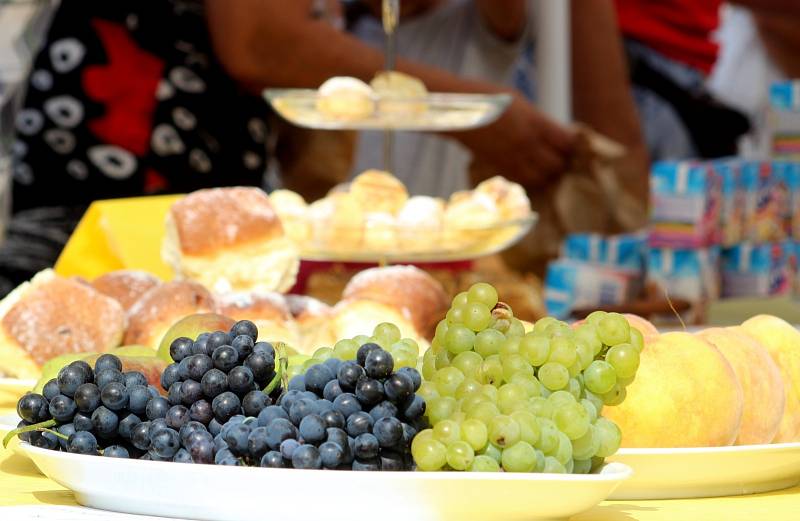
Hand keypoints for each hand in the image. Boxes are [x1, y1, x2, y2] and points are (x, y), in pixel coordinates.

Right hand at [455, 92, 575, 186]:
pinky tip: (529, 170)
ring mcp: (511, 157)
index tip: (569, 143)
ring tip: (545, 167)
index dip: (571, 145)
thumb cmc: (486, 97)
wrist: (456, 111)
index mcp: (534, 122)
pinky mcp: (499, 166)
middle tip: (560, 157)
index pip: (566, 143)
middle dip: (561, 162)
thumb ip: (537, 119)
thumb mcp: (519, 100)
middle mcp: (525, 143)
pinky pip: (522, 179)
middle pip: (556, 165)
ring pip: (540, 178)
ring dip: (546, 174)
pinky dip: (529, 178)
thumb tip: (552, 133)